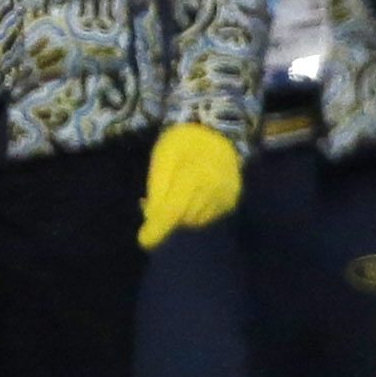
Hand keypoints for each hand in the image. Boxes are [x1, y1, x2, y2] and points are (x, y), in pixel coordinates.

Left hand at [141, 123, 242, 246]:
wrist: (219, 134)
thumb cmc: (184, 143)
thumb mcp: (163, 157)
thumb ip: (157, 187)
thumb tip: (151, 217)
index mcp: (194, 176)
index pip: (172, 210)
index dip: (157, 229)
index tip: (144, 242)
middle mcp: (214, 191)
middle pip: (181, 218)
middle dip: (164, 216)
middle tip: (150, 202)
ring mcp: (226, 198)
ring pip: (193, 220)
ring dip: (178, 215)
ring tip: (173, 194)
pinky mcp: (231, 202)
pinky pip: (206, 217)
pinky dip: (193, 212)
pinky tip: (190, 196)